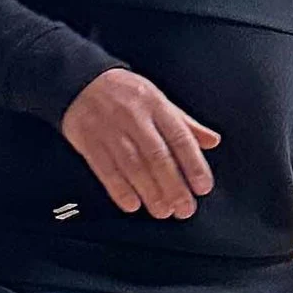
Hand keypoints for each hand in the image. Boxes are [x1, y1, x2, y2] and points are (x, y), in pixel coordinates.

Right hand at [60, 67, 218, 216]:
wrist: (79, 81)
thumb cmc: (125, 94)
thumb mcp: (158, 99)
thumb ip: (185, 124)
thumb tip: (213, 141)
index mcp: (156, 105)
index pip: (180, 138)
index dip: (193, 165)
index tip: (202, 187)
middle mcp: (134, 117)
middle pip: (157, 157)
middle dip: (173, 186)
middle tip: (185, 209)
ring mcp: (109, 130)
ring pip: (133, 166)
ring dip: (150, 192)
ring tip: (163, 211)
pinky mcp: (89, 141)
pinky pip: (105, 169)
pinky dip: (119, 190)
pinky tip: (132, 204)